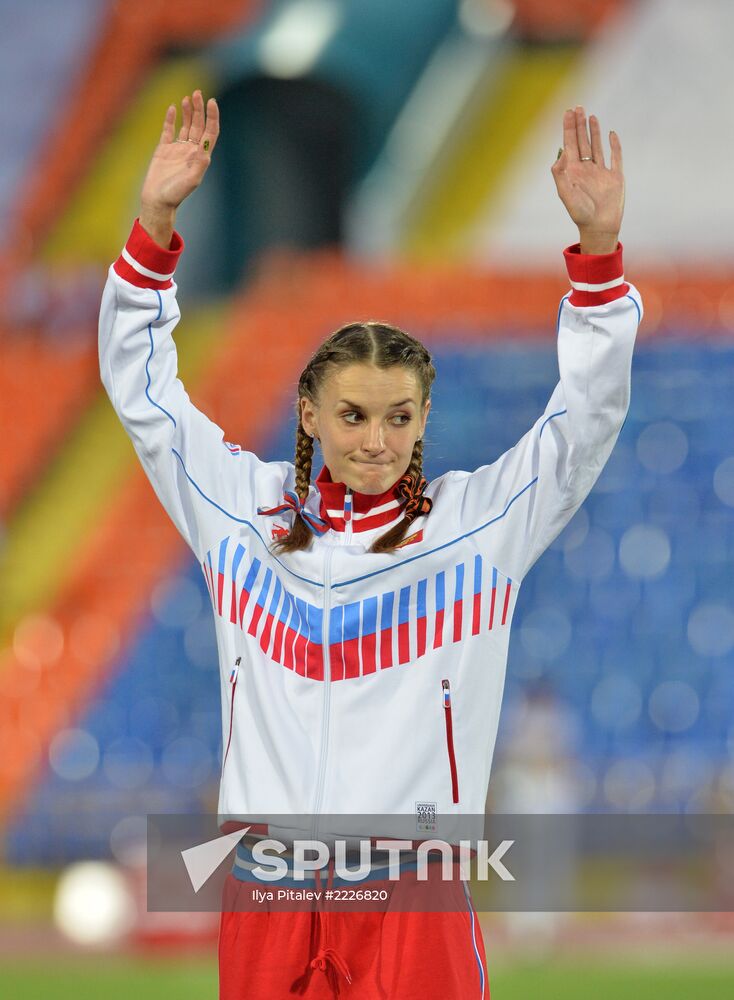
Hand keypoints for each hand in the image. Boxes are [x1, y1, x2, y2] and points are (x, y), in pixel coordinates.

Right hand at [139, 91, 219, 245]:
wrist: (157, 200)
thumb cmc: (176, 194)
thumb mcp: (191, 180)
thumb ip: (200, 163)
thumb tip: (205, 146)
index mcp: (200, 157)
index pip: (210, 132)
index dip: (212, 117)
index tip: (212, 102)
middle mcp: (191, 151)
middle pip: (199, 125)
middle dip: (200, 109)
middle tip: (198, 93)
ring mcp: (177, 149)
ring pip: (186, 125)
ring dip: (188, 111)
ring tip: (188, 97)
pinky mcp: (164, 149)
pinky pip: (169, 130)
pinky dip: (171, 119)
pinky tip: (173, 108)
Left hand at [551, 106, 623, 254]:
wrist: (599, 227)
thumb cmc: (580, 213)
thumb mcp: (566, 194)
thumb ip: (560, 174)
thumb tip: (560, 153)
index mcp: (573, 171)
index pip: (570, 144)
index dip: (568, 128)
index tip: (568, 112)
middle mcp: (586, 169)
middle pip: (582, 141)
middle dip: (579, 124)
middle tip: (578, 107)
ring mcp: (601, 172)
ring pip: (596, 146)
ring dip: (593, 131)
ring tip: (591, 116)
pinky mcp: (615, 176)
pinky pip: (615, 157)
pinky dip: (614, 145)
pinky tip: (611, 134)